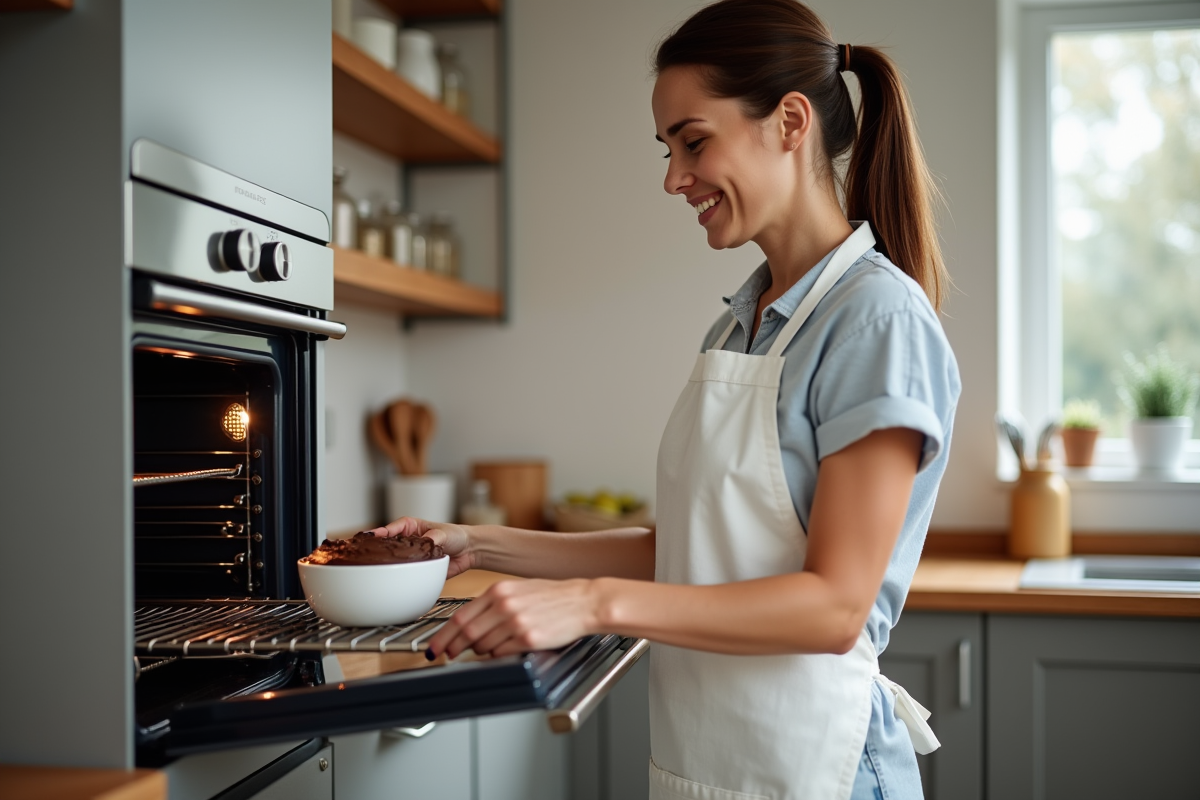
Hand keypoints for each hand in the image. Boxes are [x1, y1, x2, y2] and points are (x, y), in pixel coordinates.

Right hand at [370, 517, 474, 578]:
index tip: (369, 537)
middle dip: (377, 550)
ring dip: (387, 564)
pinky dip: (399, 576)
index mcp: (410, 527)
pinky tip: (393, 578)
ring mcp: (410, 556)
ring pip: (393, 561)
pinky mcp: (417, 569)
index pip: (390, 529)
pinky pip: (405, 574)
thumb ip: (431, 538)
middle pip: (387, 546)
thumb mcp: (442, 533)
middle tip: (366, 554)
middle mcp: (407, 542)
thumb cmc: (455, 535)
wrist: (469, 551)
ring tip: (376, 567)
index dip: (379, 533)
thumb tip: (423, 544)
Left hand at [427, 578, 600, 658]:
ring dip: (479, 652)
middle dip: (452, 648)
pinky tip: (505, 650)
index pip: (461, 616)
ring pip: (483, 647)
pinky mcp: (528, 639)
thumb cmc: (554, 596)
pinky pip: (502, 654)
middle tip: (446, 656)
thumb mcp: (519, 590)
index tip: (435, 647)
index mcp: (499, 590)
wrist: (583, 601)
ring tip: (486, 649)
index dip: (443, 635)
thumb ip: (494, 603)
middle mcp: (504, 605)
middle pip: (467, 633)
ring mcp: (516, 622)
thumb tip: (470, 622)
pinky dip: (498, 656)